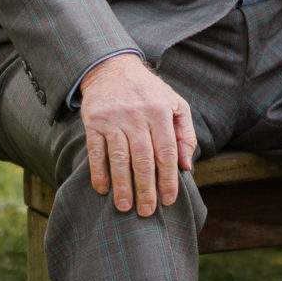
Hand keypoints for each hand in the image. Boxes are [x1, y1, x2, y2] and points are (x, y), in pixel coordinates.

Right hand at [78, 53, 197, 216]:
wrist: (112, 67)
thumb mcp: (175, 104)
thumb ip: (185, 134)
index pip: (167, 152)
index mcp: (161, 112)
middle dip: (146, 189)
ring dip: (123, 186)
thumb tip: (187, 167)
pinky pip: (96, 151)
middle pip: (143, 159)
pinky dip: (99, 172)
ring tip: (125, 207)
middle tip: (147, 212)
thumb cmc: (149, 92)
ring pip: (120, 158)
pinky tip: (103, 189)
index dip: (168, 179)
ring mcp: (114, 119)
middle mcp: (138, 115)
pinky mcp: (94, 122)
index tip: (168, 200)